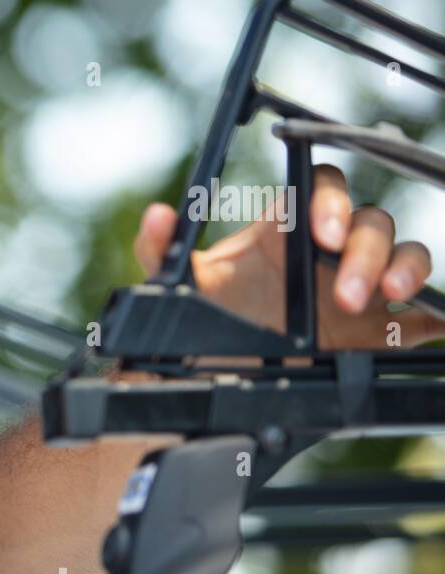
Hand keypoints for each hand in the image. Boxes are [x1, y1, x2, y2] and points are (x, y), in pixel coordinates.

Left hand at [133, 165, 444, 348]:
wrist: (218, 385)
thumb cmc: (203, 325)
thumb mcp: (180, 292)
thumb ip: (160, 252)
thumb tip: (158, 214)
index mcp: (285, 231)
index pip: (321, 188)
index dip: (331, 201)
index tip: (323, 234)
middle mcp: (328, 253)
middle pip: (369, 221)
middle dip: (365, 251)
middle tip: (346, 295)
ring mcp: (359, 287)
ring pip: (404, 253)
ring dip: (405, 267)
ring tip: (388, 296)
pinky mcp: (382, 330)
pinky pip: (424, 312)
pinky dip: (437, 312)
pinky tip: (435, 321)